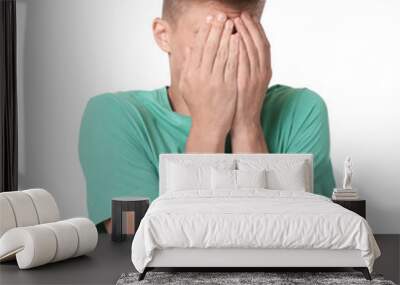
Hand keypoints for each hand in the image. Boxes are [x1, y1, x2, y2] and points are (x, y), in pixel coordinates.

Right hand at [181, 14, 239, 151]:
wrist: (209, 124)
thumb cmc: (198, 104)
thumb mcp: (187, 85)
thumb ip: (188, 65)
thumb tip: (189, 47)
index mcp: (190, 74)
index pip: (198, 47)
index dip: (204, 32)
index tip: (210, 19)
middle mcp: (200, 76)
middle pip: (209, 47)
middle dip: (216, 29)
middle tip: (221, 15)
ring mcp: (215, 82)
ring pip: (221, 53)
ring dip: (226, 35)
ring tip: (231, 22)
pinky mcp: (227, 86)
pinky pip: (231, 64)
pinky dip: (234, 50)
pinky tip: (238, 39)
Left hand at [233, 12, 271, 132]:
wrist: (243, 122)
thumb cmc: (241, 101)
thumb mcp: (247, 81)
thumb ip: (246, 65)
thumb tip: (238, 47)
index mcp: (264, 70)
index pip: (262, 43)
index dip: (256, 29)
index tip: (248, 17)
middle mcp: (263, 72)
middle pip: (259, 43)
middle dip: (251, 27)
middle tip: (242, 14)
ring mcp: (255, 78)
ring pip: (252, 50)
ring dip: (245, 34)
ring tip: (236, 21)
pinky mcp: (245, 84)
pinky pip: (244, 63)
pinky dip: (240, 49)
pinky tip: (233, 38)